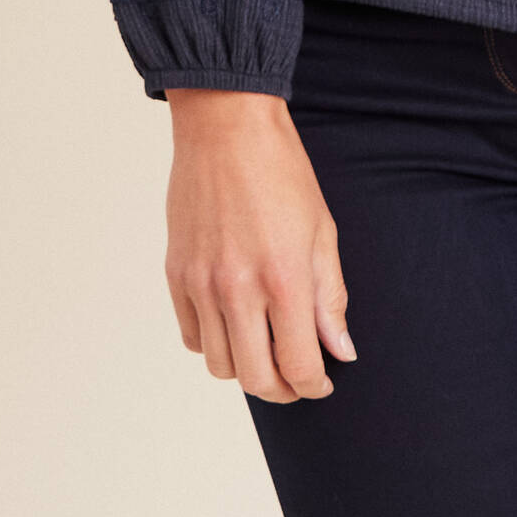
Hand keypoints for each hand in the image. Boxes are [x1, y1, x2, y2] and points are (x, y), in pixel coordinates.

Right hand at [162, 88, 356, 403]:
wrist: (227, 126)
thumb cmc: (282, 171)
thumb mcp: (323, 231)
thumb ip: (330, 297)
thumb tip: (340, 350)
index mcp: (284, 278)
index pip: (298, 366)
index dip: (314, 385)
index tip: (322, 382)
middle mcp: (238, 289)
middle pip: (256, 380)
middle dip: (282, 390)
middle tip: (296, 377)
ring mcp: (201, 284)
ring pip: (220, 365)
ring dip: (246, 367)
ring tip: (265, 346)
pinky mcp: (176, 274)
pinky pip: (192, 336)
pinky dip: (215, 342)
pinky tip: (235, 322)